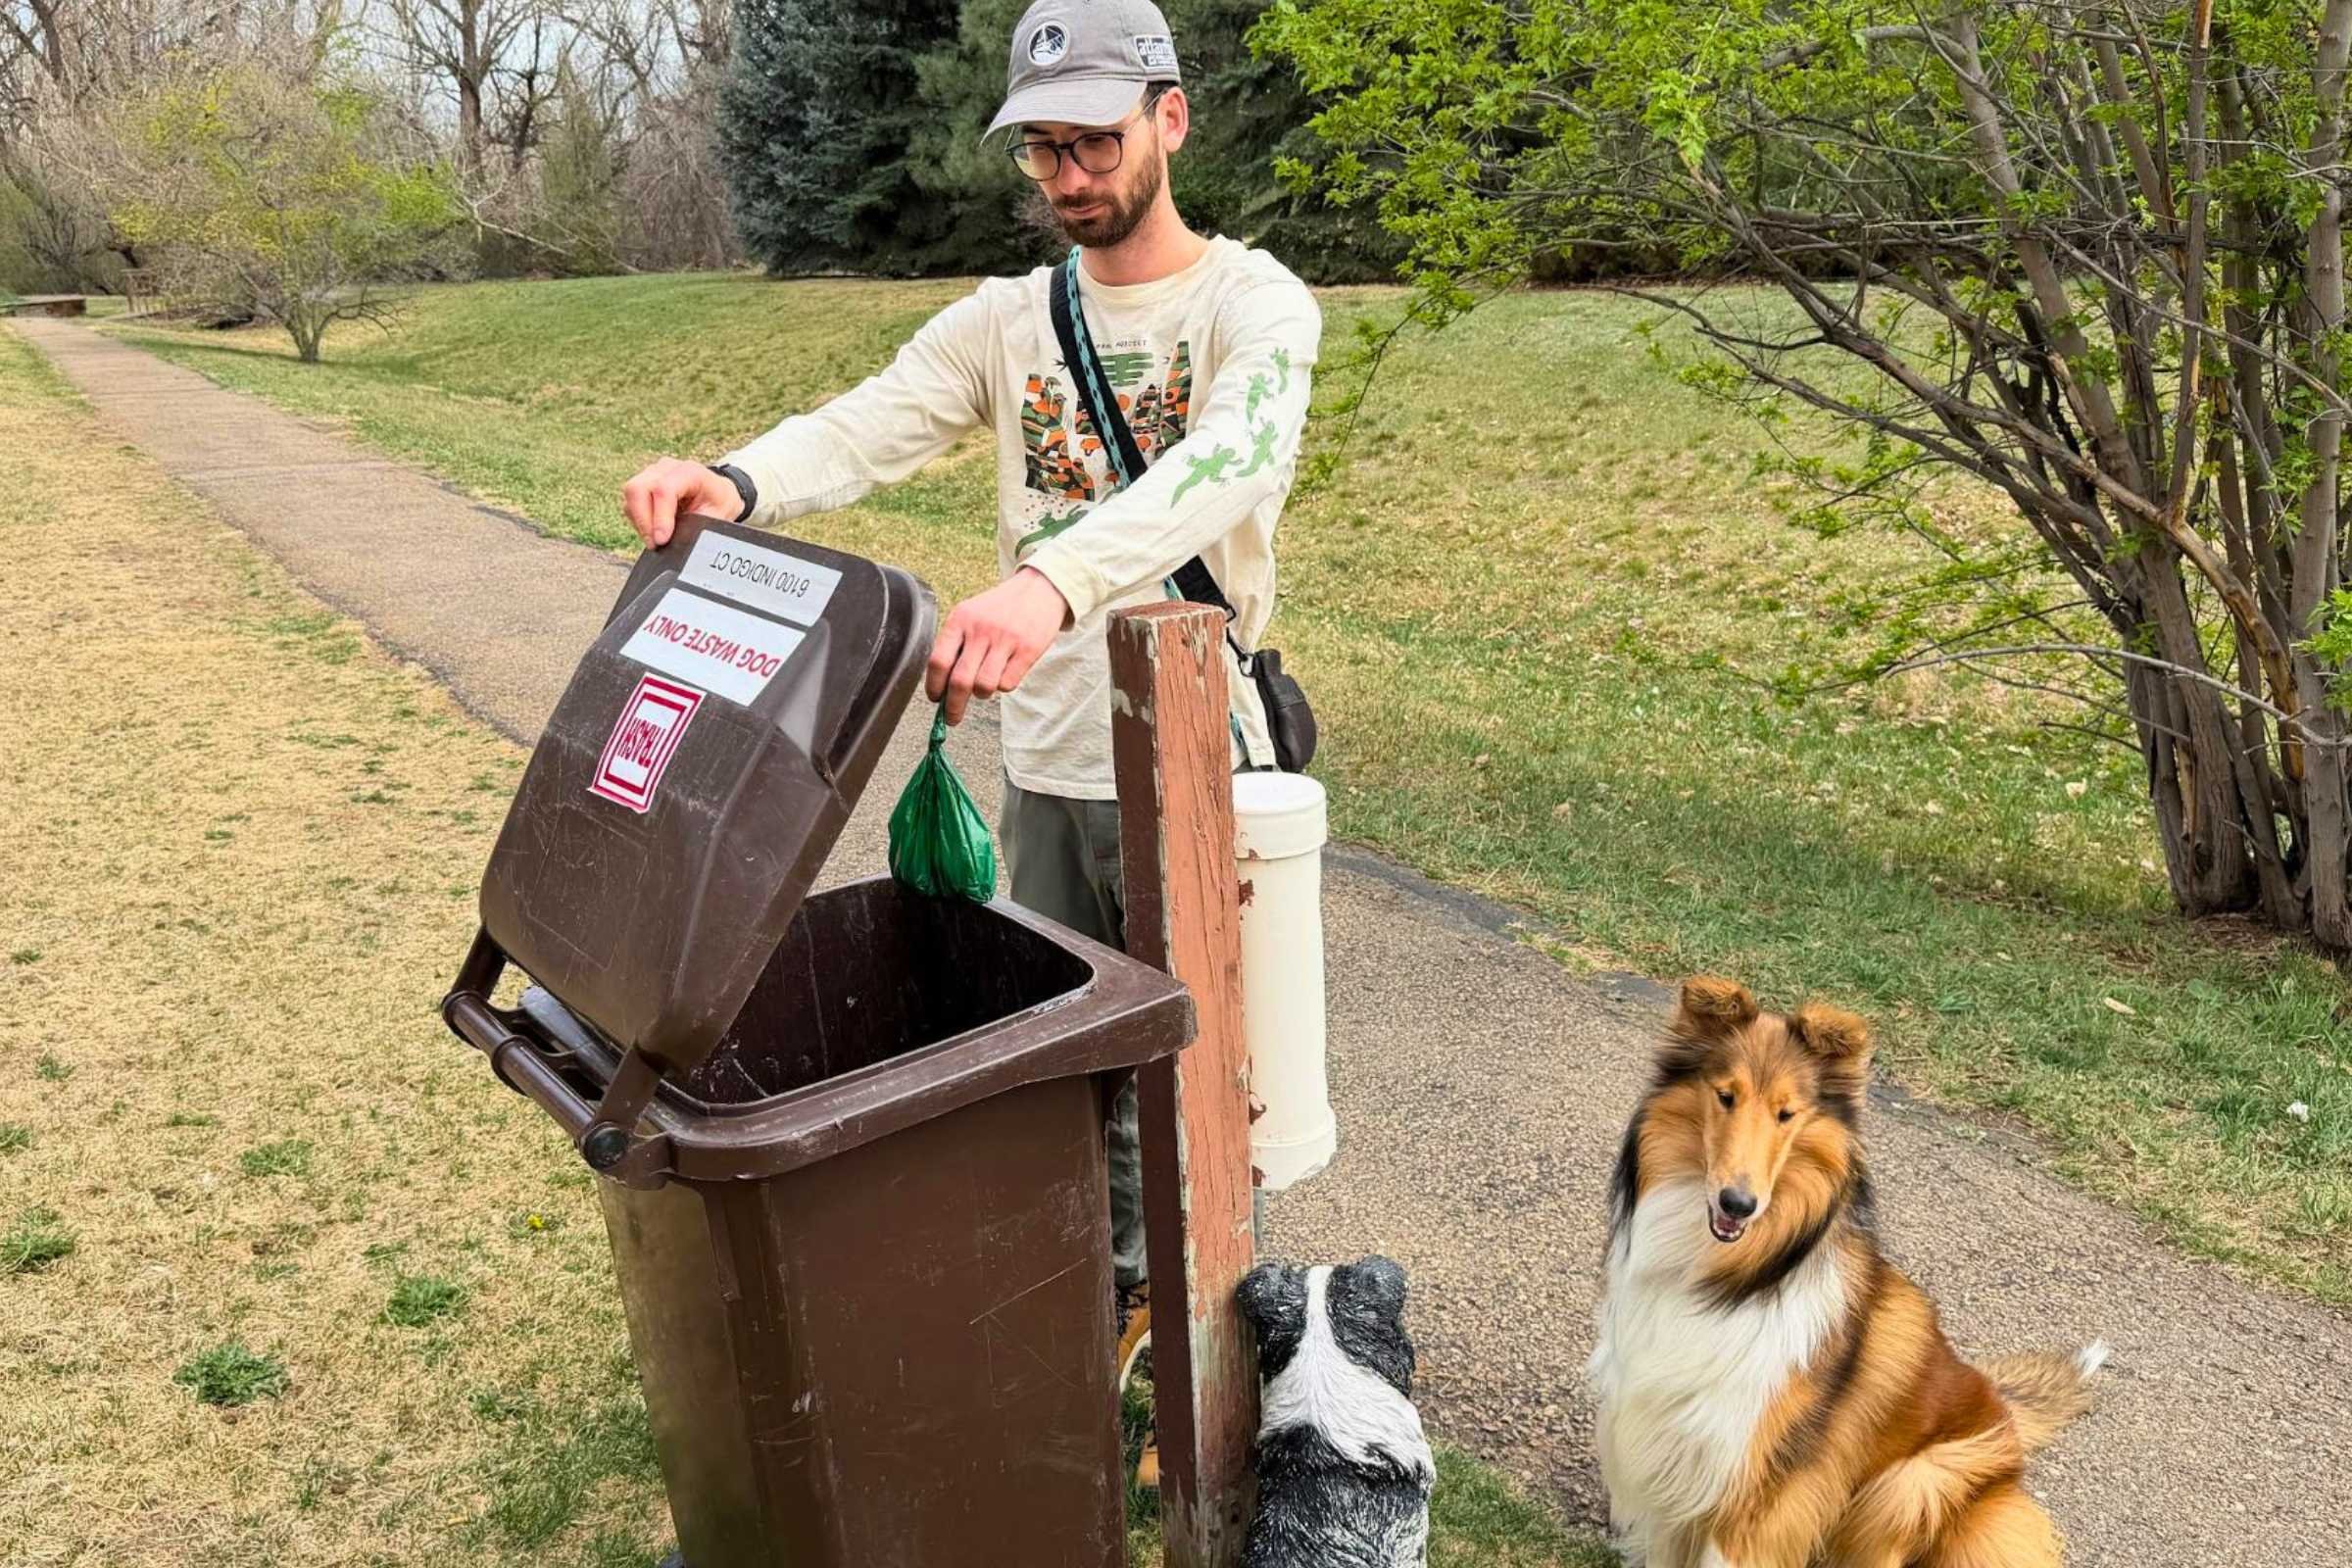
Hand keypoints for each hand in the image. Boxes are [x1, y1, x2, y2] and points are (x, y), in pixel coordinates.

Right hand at [620, 457, 743, 546]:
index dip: (659, 518)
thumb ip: (696, 528)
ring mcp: (652, 472)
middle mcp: (667, 467)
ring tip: (657, 537)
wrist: (718, 494)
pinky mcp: (643, 482)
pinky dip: (638, 519)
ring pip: (631, 495)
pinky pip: (630, 502)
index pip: (664, 490)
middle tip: (654, 543)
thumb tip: (676, 543)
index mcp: (690, 472)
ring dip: (640, 521)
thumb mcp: (717, 517)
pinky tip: (654, 528)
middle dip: (643, 521)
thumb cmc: (719, 504)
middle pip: (638, 488)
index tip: (661, 540)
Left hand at [927, 568, 1069, 723]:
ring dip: (981, 695)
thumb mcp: (972, 613)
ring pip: (984, 686)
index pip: (938, 661)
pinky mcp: (1028, 650)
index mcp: (961, 619)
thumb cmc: (1000, 608)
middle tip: (952, 717)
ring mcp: (1006, 640)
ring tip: (984, 687)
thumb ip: (956, 642)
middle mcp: (981, 630)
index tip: (935, 699)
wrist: (1040, 589)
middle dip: (953, 706)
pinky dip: (1004, 686)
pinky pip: (1008, 684)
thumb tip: (941, 683)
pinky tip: (1005, 673)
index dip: (933, 686)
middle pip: (959, 680)